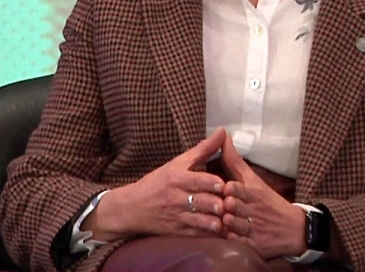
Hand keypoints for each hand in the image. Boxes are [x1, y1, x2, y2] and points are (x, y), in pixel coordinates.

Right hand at [87, 128, 227, 239]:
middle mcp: (176, 198)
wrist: (132, 208)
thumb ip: (203, 149)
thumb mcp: (177, 163)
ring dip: (214, 221)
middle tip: (232, 204)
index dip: (212, 183)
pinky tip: (220, 231)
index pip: (197, 181)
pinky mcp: (177, 232)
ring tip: (226, 220)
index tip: (224, 185)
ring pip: (199, 220)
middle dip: (217, 204)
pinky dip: (208, 233)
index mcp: (176, 178)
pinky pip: (195, 234)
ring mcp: (176, 216)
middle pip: (200, 201)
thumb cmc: (157, 182)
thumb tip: (222, 132)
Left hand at [219, 133, 305, 258]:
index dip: (228, 188)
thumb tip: (223, 137)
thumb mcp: (255, 180)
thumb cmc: (269, 201)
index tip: (224, 187)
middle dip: (225, 206)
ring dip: (226, 223)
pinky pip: (237, 242)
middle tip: (220, 205)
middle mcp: (253, 210)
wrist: (294, 229)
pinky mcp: (254, 246)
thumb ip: (235, 161)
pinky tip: (226, 235)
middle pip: (232, 207)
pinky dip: (230, 239)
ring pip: (233, 225)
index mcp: (253, 193)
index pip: (236, 188)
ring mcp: (253, 229)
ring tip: (222, 220)